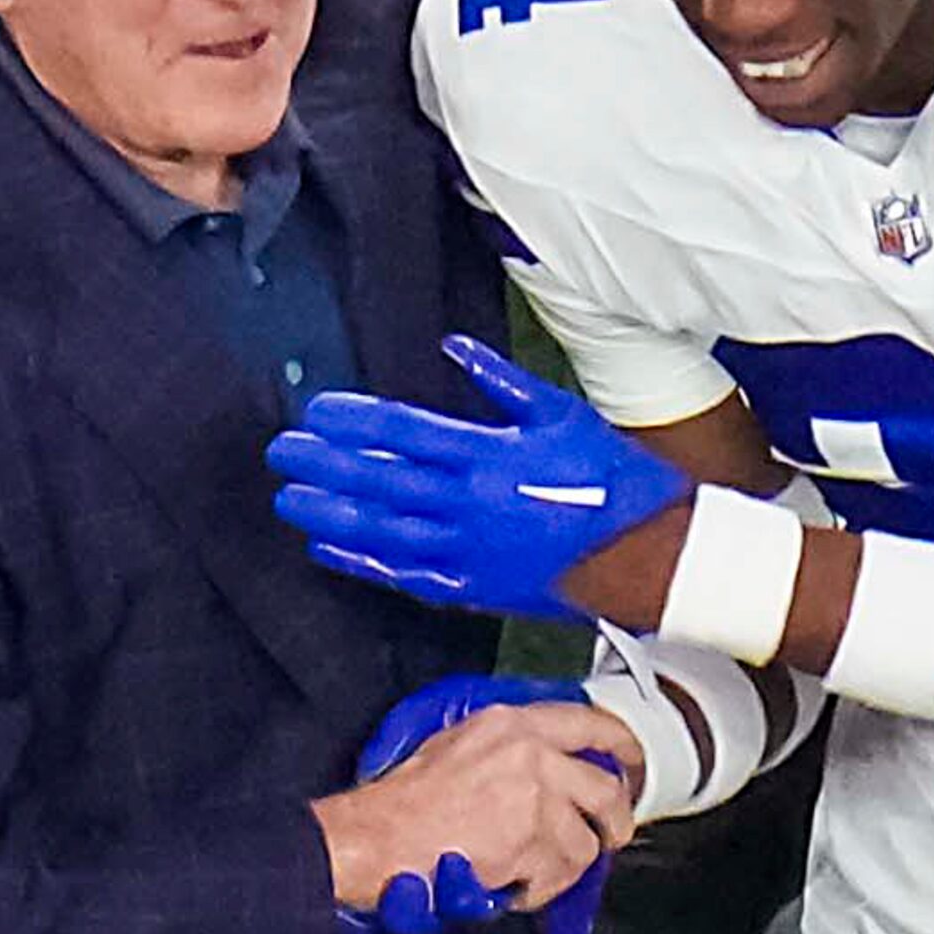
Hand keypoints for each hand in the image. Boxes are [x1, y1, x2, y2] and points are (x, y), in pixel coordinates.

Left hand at [267, 334, 690, 620]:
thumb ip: (499, 380)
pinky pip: (406, 576)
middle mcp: (470, 505)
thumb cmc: (611, 477)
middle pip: (379, 481)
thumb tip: (453, 344)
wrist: (652, 554)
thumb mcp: (560, 413)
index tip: (316, 410)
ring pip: (382, 532)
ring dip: (328, 516)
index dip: (352, 420)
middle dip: (323, 466)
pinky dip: (363, 563)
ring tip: (287, 500)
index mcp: (490, 455)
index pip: (402, 431)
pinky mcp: (474, 589)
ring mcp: (468, 552)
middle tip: (281, 452)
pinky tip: (328, 550)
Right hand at [312, 700, 640, 918]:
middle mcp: (530, 752)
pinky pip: (562, 876)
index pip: (587, 722)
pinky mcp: (534, 840)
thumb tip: (548, 770)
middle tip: (610, 836)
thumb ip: (506, 749)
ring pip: (586, 841)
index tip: (632, 761)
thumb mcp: (454, 746)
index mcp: (509, 724)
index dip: (620, 744)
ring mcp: (536, 796)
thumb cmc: (403, 802)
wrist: (378, 839)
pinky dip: (541, 890)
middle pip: (606, 787)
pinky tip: (512, 885)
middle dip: (615, 819)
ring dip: (563, 866)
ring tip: (530, 872)